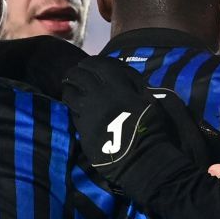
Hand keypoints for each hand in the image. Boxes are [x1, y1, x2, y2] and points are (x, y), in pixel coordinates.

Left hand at [61, 56, 172, 188]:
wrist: (140, 155)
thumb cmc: (150, 126)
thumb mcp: (149, 99)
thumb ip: (135, 85)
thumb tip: (126, 76)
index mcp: (116, 83)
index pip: (96, 64)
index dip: (89, 63)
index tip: (87, 65)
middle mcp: (97, 93)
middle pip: (77, 76)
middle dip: (74, 74)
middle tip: (75, 76)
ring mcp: (87, 111)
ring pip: (69, 93)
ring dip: (69, 89)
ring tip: (71, 91)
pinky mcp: (82, 127)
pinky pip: (72, 112)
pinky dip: (72, 108)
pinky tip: (76, 109)